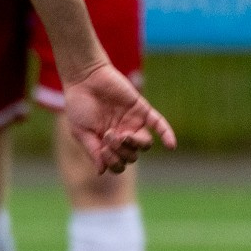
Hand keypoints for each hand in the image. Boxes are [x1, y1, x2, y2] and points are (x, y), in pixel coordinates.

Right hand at [59, 62, 175, 173]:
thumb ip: (93, 151)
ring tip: (123, 136)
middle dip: (120, 150)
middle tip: (109, 134)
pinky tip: (171, 146)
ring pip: (144, 145)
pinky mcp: (142, 110)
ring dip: (135, 145)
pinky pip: (158, 124)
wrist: (85, 79)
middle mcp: (122, 136)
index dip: (113, 162)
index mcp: (107, 144)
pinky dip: (166, 134)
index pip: (118, 164)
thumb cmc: (79, 105)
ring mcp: (133, 123)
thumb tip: (102, 172)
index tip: (103, 150)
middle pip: (132, 156)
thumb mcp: (81, 132)